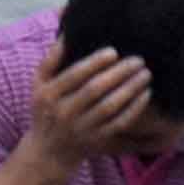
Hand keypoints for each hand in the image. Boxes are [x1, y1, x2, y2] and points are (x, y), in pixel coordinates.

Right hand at [20, 40, 161, 180]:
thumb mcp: (38, 84)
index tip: (113, 51)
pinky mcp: (97, 140)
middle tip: (138, 60)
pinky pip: (119, 122)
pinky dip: (134, 108)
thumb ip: (51, 59)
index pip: (74, 75)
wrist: (49, 151)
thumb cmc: (46, 109)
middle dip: (119, 73)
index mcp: (49, 95)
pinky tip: (145, 94)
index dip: (95, 62)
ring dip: (130, 89)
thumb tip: (67, 33)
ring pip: (110, 106)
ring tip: (145, 74)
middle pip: (95, 90)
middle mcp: (64, 112)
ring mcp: (81, 128)